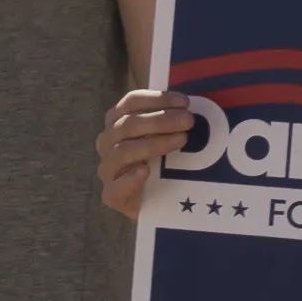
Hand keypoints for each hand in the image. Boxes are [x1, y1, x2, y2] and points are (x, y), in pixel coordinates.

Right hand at [99, 88, 203, 219]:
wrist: (153, 200)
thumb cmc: (162, 162)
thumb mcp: (165, 135)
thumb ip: (172, 120)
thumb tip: (193, 106)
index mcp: (118, 121)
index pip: (131, 102)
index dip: (158, 99)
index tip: (185, 102)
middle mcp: (108, 142)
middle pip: (128, 124)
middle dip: (161, 120)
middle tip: (189, 121)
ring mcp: (108, 168)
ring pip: (122, 151)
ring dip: (153, 143)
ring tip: (181, 141)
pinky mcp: (111, 194)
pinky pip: (115, 187)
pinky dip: (130, 178)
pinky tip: (145, 171)